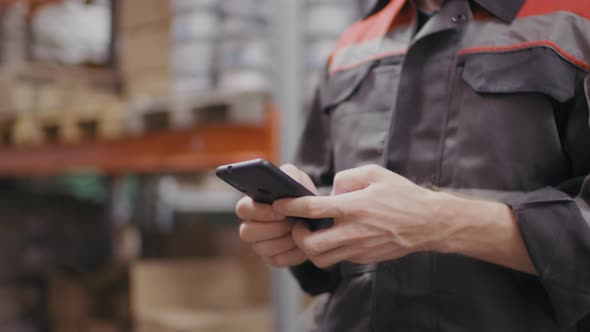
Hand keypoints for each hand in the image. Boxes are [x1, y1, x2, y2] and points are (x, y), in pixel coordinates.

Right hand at [236, 164, 317, 267]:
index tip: (279, 210)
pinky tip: (302, 244)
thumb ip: (289, 174)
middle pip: (246, 232)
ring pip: (262, 249)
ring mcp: (259, 244)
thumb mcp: (298, 180)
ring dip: (284, 240)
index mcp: (253, 204)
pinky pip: (277, 260)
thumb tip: (283, 176)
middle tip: (291, 223)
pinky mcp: (272, 259)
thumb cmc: (302, 196)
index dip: (259, 211)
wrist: (317, 218)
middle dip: (273, 228)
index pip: (242, 209)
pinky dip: (292, 253)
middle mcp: (251, 225)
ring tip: (299, 232)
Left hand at [272, 165, 445, 267]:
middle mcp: (353, 231)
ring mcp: (358, 248)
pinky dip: (328, 251)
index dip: (290, 206)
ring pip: (321, 259)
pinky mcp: (364, 258)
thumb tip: (330, 189)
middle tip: (298, 225)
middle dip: (296, 236)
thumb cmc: (402, 195)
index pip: (312, 209)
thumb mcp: (375, 174)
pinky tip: (332, 238)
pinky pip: (338, 259)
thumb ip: (347, 177)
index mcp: (353, 206)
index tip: (278, 204)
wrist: (428, 223)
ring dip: (309, 248)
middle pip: (310, 245)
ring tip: (312, 234)